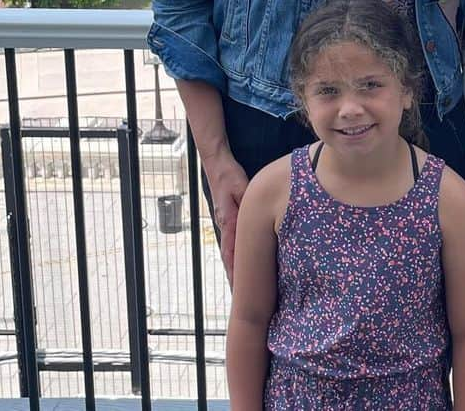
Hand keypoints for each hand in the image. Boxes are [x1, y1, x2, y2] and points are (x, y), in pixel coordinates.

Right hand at [203, 150, 248, 283]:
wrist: (217, 165)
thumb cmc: (229, 176)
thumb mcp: (240, 188)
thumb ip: (244, 205)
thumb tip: (248, 224)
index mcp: (228, 222)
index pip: (232, 254)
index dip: (236, 273)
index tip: (240, 291)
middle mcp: (224, 226)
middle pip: (230, 258)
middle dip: (235, 278)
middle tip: (242, 300)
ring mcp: (224, 224)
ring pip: (231, 252)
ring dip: (235, 269)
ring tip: (242, 290)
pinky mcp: (228, 219)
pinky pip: (233, 243)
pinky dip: (236, 257)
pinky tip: (242, 264)